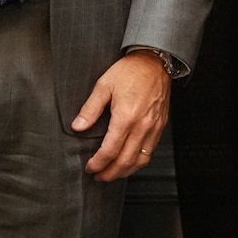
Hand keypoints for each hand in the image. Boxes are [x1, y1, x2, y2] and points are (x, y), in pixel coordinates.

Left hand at [73, 51, 170, 180]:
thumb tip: (77, 127)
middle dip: (110, 173)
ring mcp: (154, 126)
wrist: (155, 61)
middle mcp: (142, 125)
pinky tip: (130, 160)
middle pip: (126, 161)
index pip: (110, 151)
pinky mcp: (160, 125)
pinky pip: (151, 151)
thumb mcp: (104, 85)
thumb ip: (90, 108)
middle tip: (99, 176)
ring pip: (141, 160)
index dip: (98, 163)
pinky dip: (139, 161)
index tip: (90, 167)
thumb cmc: (131, 70)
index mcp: (126, 117)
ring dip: (125, 171)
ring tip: (113, 173)